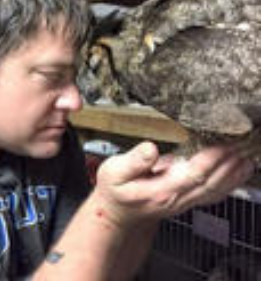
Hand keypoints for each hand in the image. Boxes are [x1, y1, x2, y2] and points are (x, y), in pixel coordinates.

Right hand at [93, 141, 254, 227]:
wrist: (117, 214)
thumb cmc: (115, 191)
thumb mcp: (113, 171)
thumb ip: (133, 160)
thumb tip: (150, 148)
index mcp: (161, 190)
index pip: (193, 175)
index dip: (210, 161)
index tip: (223, 146)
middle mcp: (177, 198)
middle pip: (210, 184)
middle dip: (228, 166)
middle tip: (242, 147)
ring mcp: (184, 202)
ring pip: (215, 191)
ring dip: (233, 176)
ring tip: (247, 160)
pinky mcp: (187, 200)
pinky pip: (212, 194)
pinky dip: (228, 185)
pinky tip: (236, 175)